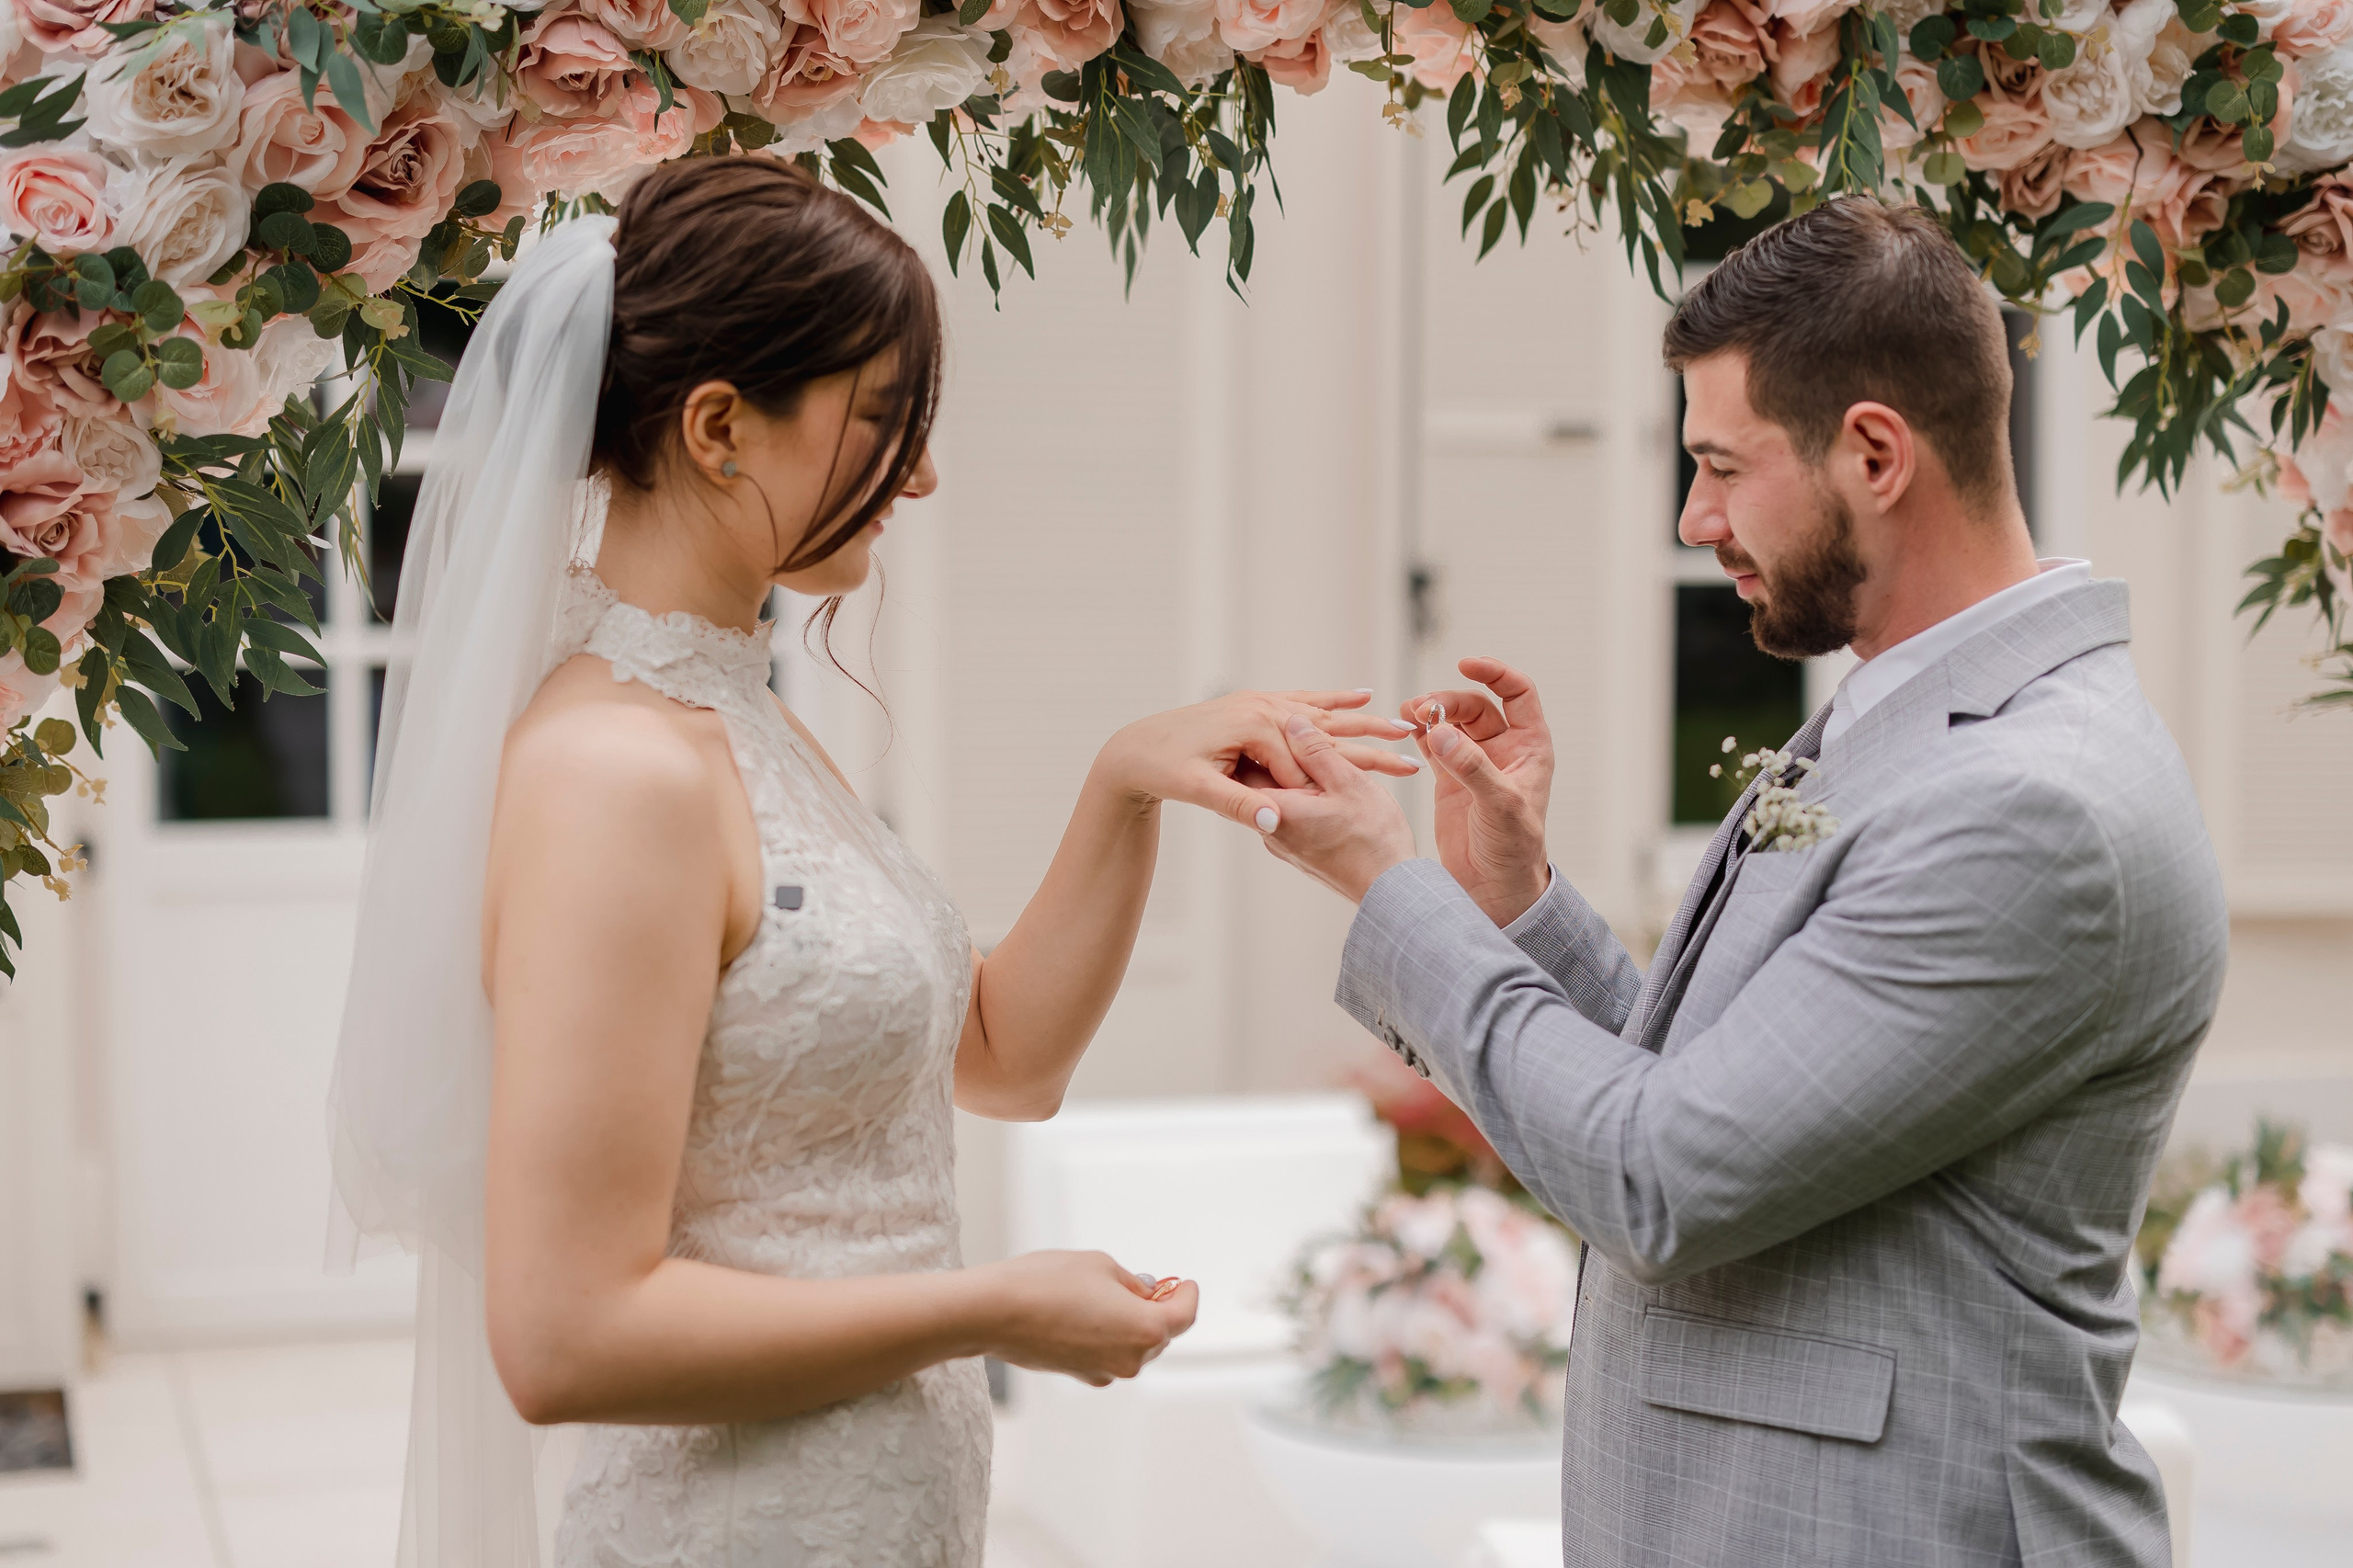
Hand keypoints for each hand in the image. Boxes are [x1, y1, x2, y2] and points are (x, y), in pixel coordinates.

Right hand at [976, 1250, 1199, 1385]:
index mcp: (1146, 1329)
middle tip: (1146, 1283)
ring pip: (1133, 1345)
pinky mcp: (1081, 1376)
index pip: (1184, 1315)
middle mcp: (1131, 1360)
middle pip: (1159, 1333)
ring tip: (1105, 1294)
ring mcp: (1105, 1372)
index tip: (1183, 1283)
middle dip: (1157, 1308)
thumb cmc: (1048, 1281)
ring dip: (1130, 1322)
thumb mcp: (1101, 1266)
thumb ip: (1132, 1283)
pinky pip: (1108, 1354)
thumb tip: (1144, 1294)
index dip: (1186, 1294)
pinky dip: (1107, 1336)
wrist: (994, 1312)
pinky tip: (1084, 1314)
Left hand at [1093, 689, 1419, 834]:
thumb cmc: (1164, 769)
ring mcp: (1259, 702)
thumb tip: (1269, 820)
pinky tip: (1356, 693)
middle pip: (1325, 727)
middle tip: (1410, 743)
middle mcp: (1260, 706)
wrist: (1135, 749)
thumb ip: (1239, 805)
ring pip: (1322, 711)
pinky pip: (1304, 701)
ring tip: (1397, 717)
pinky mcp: (1255, 704)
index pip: (1304, 758)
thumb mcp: (1199, 790)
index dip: (1333, 781)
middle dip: (1368, 737)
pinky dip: (1333, 699)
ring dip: (1361, 715)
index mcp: (1252, 725)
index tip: (1371, 795)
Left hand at [1256, 715, 1419, 901]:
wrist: (1389, 891)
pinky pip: (1294, 812)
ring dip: (1298, 772)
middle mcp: (1271, 828)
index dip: (1267, 734)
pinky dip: (1306, 793)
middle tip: (1296, 725)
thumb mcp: (1347, 783)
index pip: (1255, 759)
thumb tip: (1293, 722)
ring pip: (1282, 794)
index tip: (1280, 715)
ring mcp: (1283, 842)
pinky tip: (1321, 784)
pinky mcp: (1298, 850)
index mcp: (1277, 807)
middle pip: (1265, 776)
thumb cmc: (1373, 839)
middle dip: (1282, 749)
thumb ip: (1316, 752)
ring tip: (1316, 753)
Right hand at [1404, 658, 1553, 926]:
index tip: (1465, 664)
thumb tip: (1441, 731)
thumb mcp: (1500, 806)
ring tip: (1408, 716)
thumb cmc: (1512, 850)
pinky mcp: (1450, 779)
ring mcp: (1474, 763)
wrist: (1494, 889)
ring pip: (1450, 722)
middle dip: (1447, 701)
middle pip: (1474, 705)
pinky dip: (1419, 732)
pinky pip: (1433, 743)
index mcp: (1529, 747)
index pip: (1517, 693)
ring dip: (1430, 714)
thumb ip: (1472, 768)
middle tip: (1422, 711)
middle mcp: (1503, 750)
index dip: (1494, 673)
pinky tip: (1405, 728)